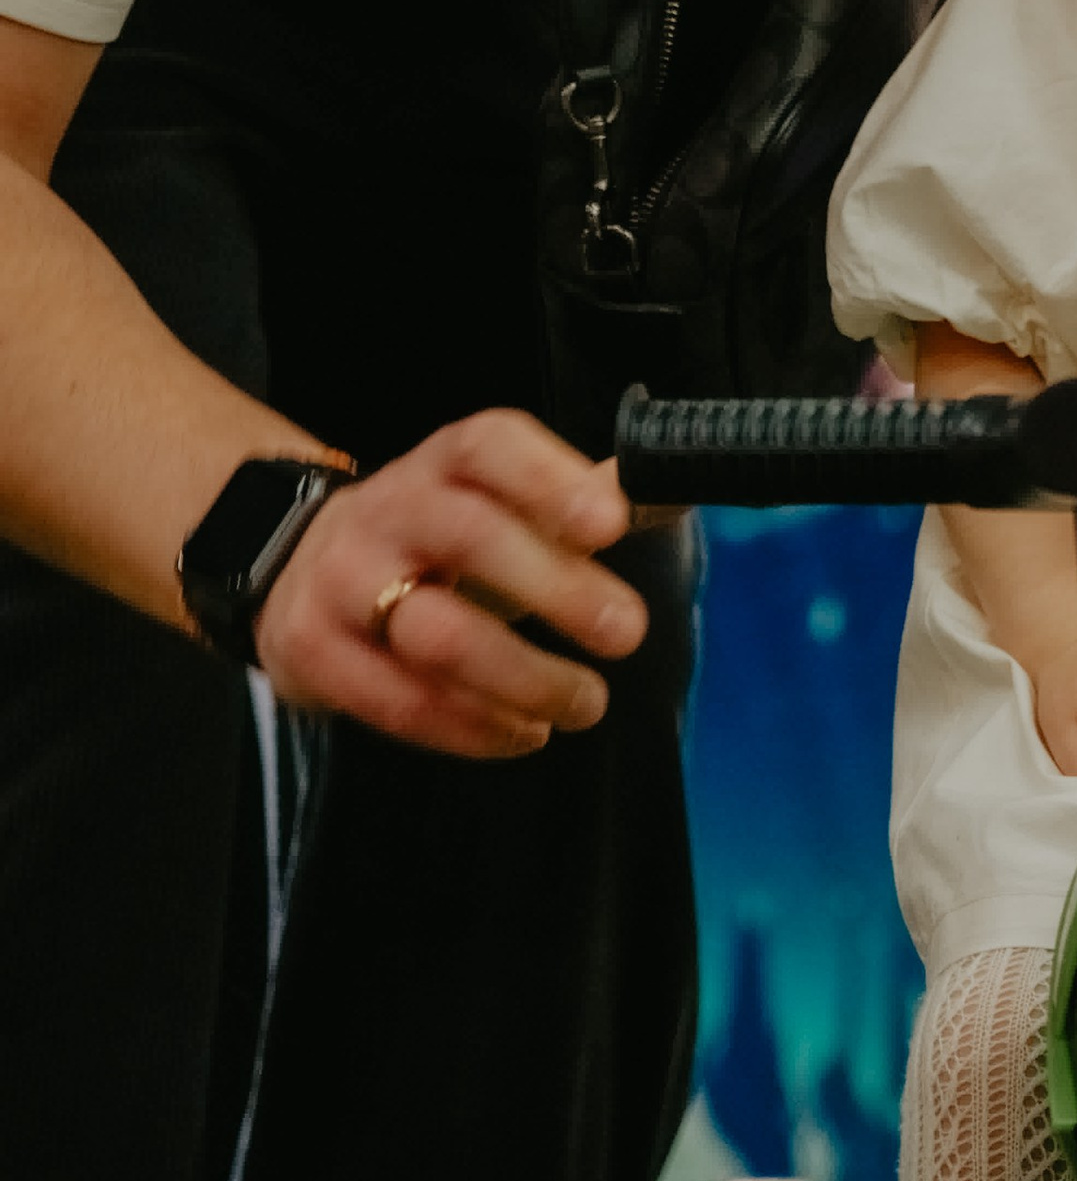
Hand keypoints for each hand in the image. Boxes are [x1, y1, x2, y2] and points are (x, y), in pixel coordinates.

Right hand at [253, 413, 646, 758]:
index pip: (489, 446)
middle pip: (470, 536)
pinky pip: (397, 701)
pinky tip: (524, 734)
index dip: (550, 478)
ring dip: (523, 677)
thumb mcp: (499, 502)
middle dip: (556, 588)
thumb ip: (584, 498)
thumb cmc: (436, 538)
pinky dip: (471, 728)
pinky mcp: (312, 652)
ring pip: (435, 633)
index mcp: (443, 461)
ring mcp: (342, 580)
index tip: (612, 523)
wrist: (293, 566)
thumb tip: (680, 485)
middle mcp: (389, 509)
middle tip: (627, 632)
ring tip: (587, 704)